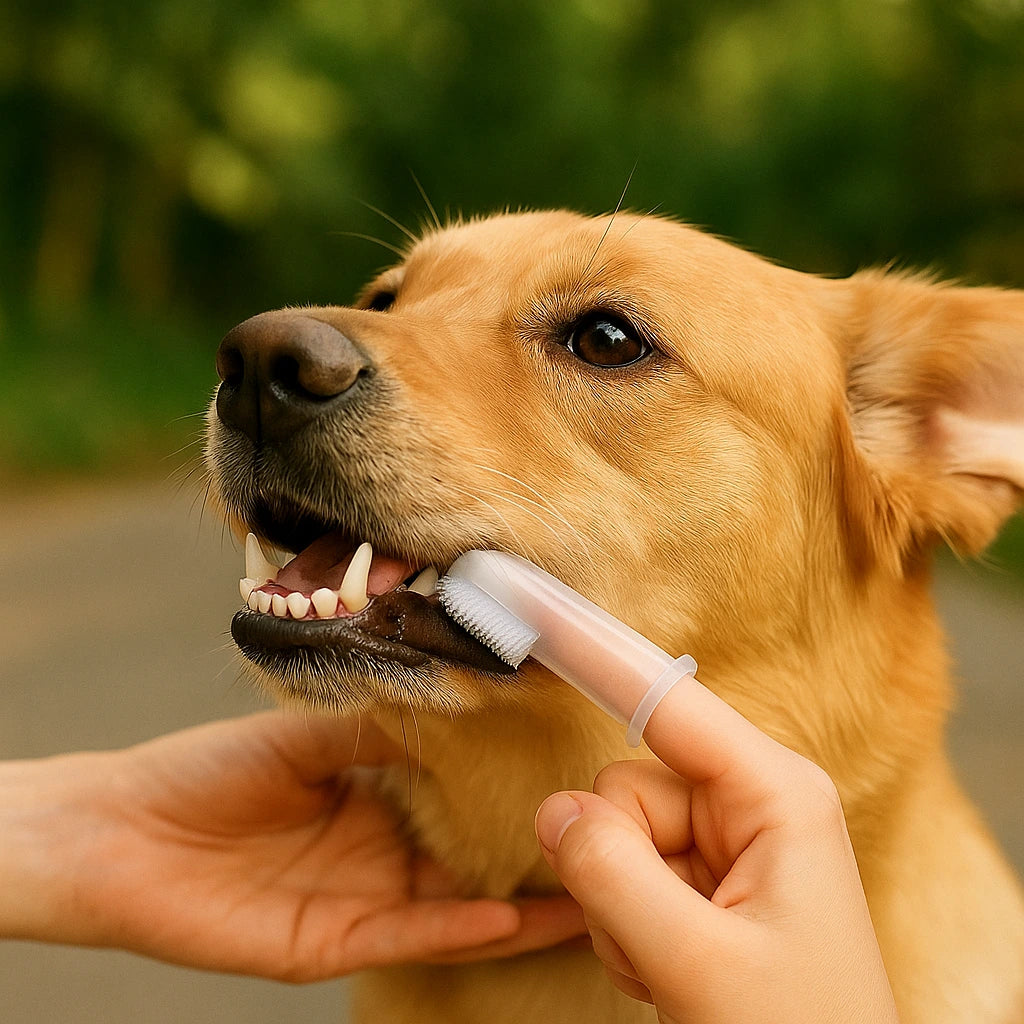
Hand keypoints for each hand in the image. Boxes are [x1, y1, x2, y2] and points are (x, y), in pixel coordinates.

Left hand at [0, 713, 583, 979]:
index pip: (461, 795)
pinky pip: (411, 938)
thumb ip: (380, 723)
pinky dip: (461, 932)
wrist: (122, 832)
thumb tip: (459, 692)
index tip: (573, 768)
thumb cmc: (208, 771)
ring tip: (595, 892)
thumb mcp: (306, 733)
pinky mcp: (333, 944)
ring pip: (457, 908)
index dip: (513, 787)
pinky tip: (513, 919)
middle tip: (613, 838)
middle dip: (533, 851)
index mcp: (376, 794)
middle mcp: (382, 850)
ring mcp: (363, 900)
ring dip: (521, 905)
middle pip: (472, 856)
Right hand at [534, 676, 899, 1022]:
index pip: (664, 702)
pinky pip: (620, 871)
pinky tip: (673, 968)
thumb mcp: (702, 964)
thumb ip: (613, 875)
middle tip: (660, 939)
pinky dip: (627, 926)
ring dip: (621, 908)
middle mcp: (751, 800)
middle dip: (618, 864)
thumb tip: (554, 810)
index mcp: (776, 793)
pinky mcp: (701, 877)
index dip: (593, 652)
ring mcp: (724, 840)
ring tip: (677, 965)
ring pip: (612, 835)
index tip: (534, 604)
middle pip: (625, 787)